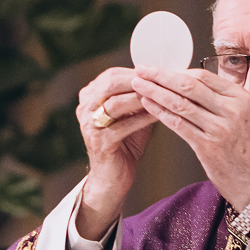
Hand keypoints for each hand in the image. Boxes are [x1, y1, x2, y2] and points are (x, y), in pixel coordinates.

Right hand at [74, 68, 156, 240]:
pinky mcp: (99, 143)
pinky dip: (143, 118)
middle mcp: (85, 107)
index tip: (162, 71)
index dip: (138, 71)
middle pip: (111, 84)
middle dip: (139, 81)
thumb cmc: (125, 143)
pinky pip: (123, 126)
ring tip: (164, 95)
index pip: (112, 74)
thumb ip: (140, 95)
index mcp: (90, 96)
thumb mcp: (131, 113)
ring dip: (142, 97)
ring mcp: (89, 125)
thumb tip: (164, 75)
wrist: (112, 178)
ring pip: (116, 103)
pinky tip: (160, 115)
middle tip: (163, 80)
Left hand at [129, 68, 249, 210]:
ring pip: (180, 103)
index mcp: (240, 96)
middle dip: (161, 76)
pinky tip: (147, 106)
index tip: (157, 68)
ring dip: (155, 92)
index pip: (202, 76)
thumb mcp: (240, 114)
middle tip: (141, 70)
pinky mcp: (208, 146)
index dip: (176, 70)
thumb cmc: (243, 147)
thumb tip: (185, 80)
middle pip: (189, 85)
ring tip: (138, 86)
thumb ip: (218, 98)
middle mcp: (232, 109)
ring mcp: (220, 128)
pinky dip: (160, 113)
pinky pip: (178, 124)